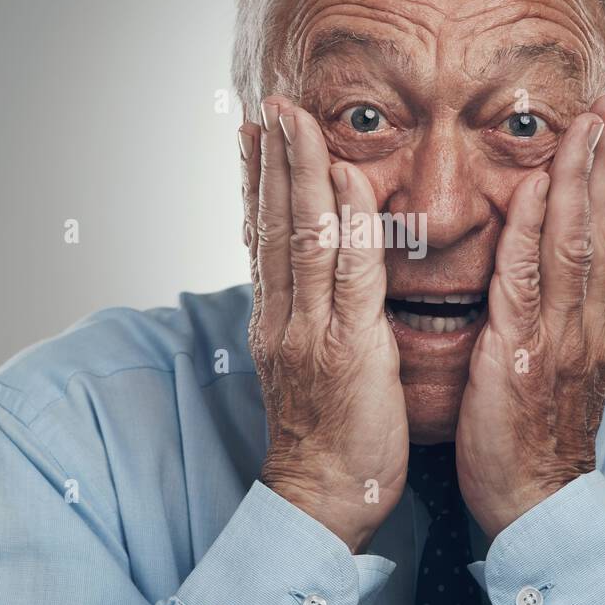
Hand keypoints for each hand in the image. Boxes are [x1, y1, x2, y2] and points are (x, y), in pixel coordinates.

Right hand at [239, 96, 408, 553]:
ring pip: (303, 237)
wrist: (324, 499)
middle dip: (272, 160)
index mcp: (277, 320)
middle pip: (275, 225)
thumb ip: (309, 318)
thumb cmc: (327, 438)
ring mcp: (311, 330)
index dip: (259, 183)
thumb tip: (313, 281)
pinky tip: (347, 179)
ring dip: (300, 172)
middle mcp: (284, 317)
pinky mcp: (347, 348)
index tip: (256, 136)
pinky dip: (347, 223)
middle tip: (270, 105)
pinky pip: (348, 275)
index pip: (264, 238)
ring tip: (295, 119)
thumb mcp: (307, 368)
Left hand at [454, 95, 604, 540]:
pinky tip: (533, 190)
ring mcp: (563, 340)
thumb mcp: (561, 369)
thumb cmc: (538, 437)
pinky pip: (528, 282)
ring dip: (580, 180)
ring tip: (584, 128)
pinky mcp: (522, 356)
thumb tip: (556, 275)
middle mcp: (592, 326)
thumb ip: (562, 318)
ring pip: (576, 245)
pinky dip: (531, 231)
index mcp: (601, 327)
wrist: (536, 504)